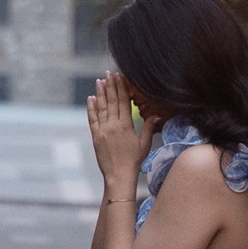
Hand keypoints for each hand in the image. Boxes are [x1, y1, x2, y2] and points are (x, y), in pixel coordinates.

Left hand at [87, 72, 152, 196]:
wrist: (118, 175)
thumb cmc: (134, 161)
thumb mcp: (144, 144)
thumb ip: (148, 128)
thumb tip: (156, 115)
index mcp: (126, 125)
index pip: (123, 102)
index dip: (121, 88)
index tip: (119, 76)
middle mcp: (113, 125)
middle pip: (111, 101)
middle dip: (110, 86)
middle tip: (109, 73)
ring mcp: (103, 130)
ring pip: (101, 107)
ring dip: (100, 93)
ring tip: (100, 81)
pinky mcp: (95, 136)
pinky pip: (92, 119)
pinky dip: (91, 108)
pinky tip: (91, 98)